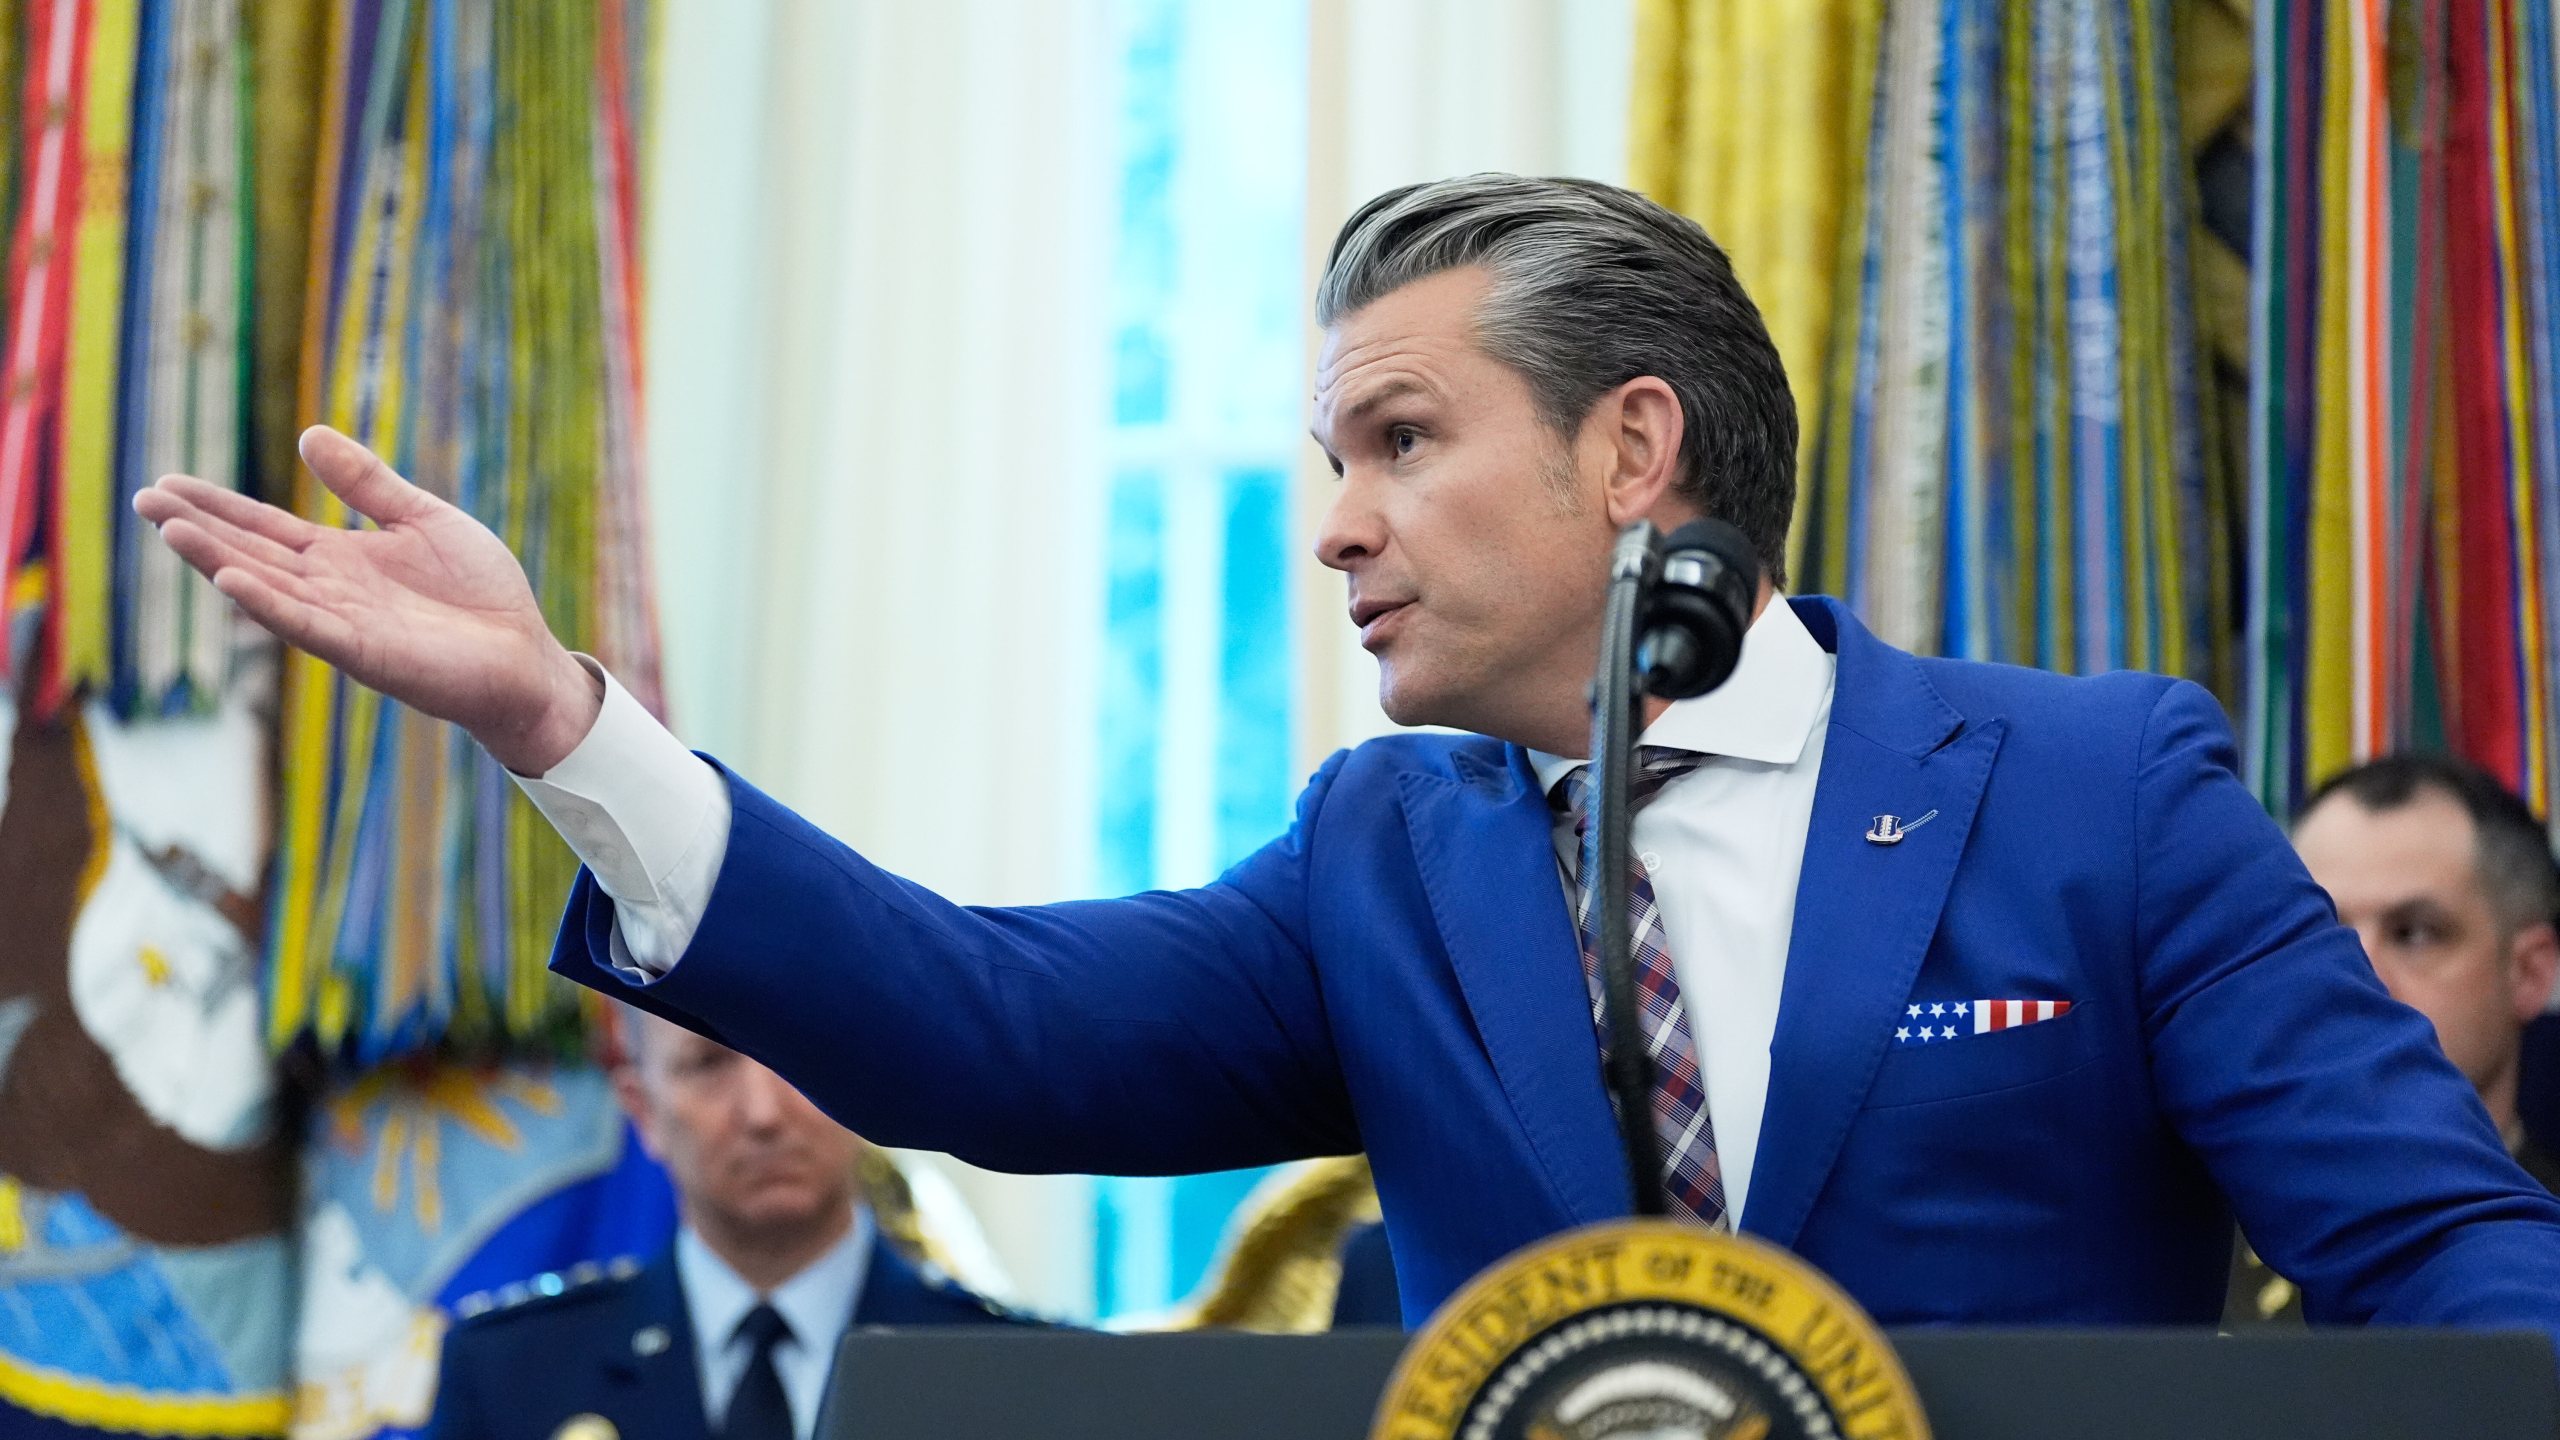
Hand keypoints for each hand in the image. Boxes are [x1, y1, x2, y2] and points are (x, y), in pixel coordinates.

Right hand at [134, 426, 602, 774]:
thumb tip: (308, 433)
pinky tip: (234, 581)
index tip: (167, 484)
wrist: (527, 655)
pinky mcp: (368, 653)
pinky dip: (272, 604)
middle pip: (252, 553)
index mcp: (342, 559)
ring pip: (269, 587)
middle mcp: (331, 591)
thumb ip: (368, 484)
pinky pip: (310, 627)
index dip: (217, 506)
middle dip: (199, 529)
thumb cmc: (481, 593)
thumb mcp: (423, 520)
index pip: (265, 527)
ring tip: (171, 529)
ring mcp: (344, 623)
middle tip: (143, 500)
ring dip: (220, 561)